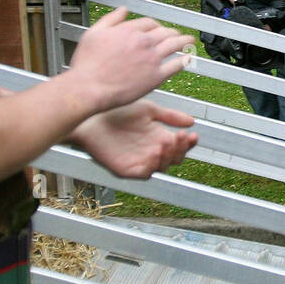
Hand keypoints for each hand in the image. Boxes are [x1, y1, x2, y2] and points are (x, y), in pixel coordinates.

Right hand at [67, 7, 194, 111]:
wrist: (89, 88)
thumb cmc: (87, 65)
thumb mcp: (93, 33)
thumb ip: (110, 19)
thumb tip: (123, 10)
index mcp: (129, 31)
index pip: (149, 23)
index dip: (155, 25)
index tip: (157, 29)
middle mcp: (143, 42)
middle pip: (165, 32)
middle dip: (172, 32)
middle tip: (176, 35)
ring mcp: (152, 59)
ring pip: (174, 45)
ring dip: (184, 41)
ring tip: (189, 41)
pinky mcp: (156, 76)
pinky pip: (176, 65)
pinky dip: (184, 60)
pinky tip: (188, 58)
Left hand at [71, 100, 197, 178]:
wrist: (91, 118)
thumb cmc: (117, 112)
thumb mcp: (148, 110)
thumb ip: (169, 116)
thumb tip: (192, 122)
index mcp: (159, 138)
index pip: (179, 146)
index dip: (188, 143)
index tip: (193, 135)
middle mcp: (152, 152)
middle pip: (174, 158)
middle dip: (180, 149)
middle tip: (181, 137)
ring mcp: (139, 162)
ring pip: (162, 167)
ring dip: (168, 156)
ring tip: (167, 142)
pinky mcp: (126, 170)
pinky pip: (144, 173)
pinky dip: (151, 166)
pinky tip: (154, 153)